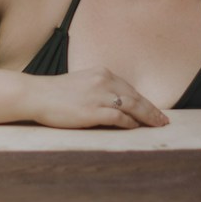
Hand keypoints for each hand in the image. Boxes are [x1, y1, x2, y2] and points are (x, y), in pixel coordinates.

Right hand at [27, 67, 168, 128]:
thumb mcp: (82, 83)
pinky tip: (135, 128)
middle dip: (152, 110)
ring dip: (147, 117)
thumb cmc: (56, 92)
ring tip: (157, 126)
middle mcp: (104, 81)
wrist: (36, 94)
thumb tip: (115, 102)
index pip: (129, 88)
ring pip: (131, 106)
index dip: (144, 100)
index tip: (154, 110)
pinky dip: (129, 123)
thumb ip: (100, 89)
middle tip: (164, 121)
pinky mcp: (92, 111)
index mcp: (102, 73)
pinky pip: (118, 118)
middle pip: (135, 97)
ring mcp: (99, 96)